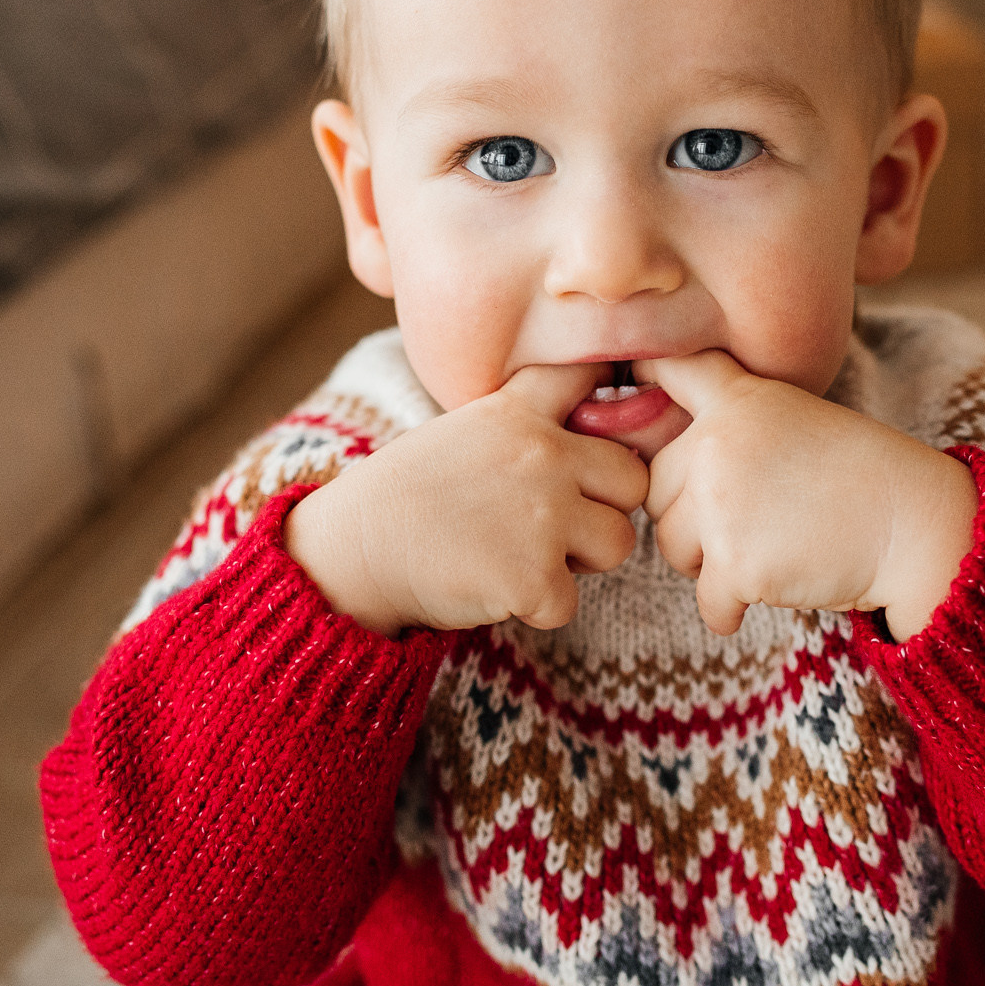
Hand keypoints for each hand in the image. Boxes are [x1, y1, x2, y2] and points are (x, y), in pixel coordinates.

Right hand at [285, 364, 647, 635]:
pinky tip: (491, 587)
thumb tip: (595, 442)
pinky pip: (570, 603)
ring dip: (579, 561)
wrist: (352, 550)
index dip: (604, 405)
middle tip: (551, 524)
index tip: (586, 431)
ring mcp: (543, 515)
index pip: (589, 377)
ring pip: (619, 543)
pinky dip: (536, 608)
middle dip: (603, 507)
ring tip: (519, 555)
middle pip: (632, 479)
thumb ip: (527, 429)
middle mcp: (542, 454)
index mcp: (519, 412)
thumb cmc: (406, 497)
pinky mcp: (535, 576)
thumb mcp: (464, 434)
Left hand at [643, 352, 976, 638]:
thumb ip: (730, 430)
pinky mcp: (735, 563)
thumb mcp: (796, 422)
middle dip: (690, 517)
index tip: (631, 384)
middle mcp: (718, 444)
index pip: (671, 368)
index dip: (642, 374)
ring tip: (769, 549)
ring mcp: (722, 504)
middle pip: (657, 490)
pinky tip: (769, 591)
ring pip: (672, 548)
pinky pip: (707, 602)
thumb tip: (658, 467)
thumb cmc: (859, 478)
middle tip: (750, 522)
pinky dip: (731, 609)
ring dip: (709, 563)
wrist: (914, 525)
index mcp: (738, 400)